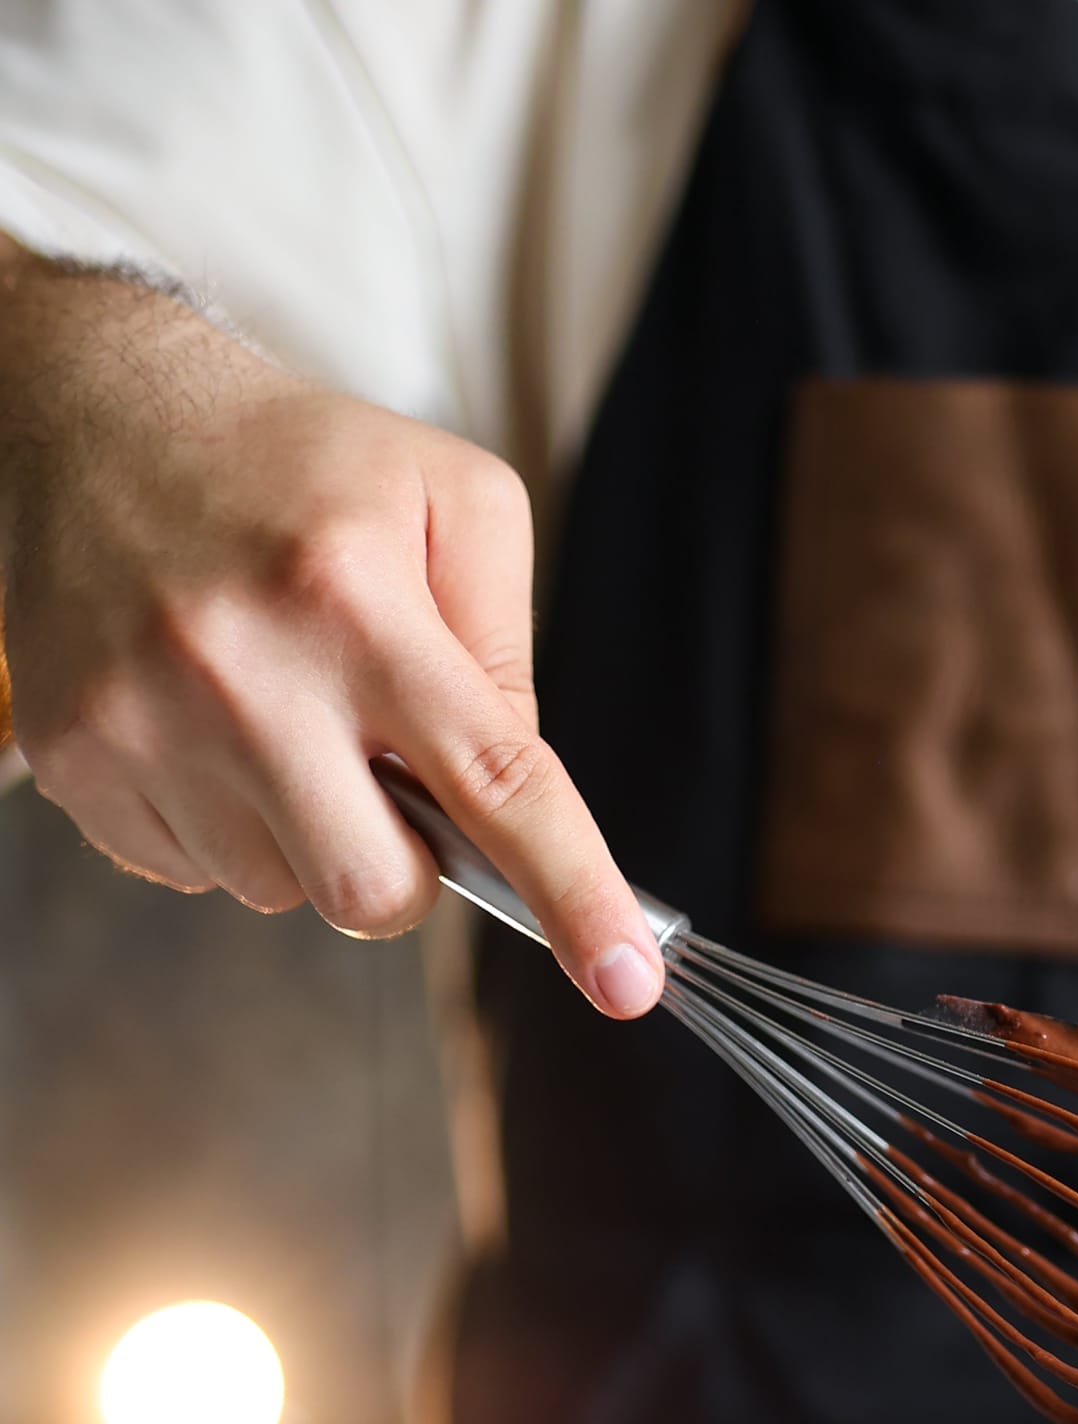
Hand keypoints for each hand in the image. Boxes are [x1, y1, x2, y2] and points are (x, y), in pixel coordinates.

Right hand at [0, 246, 659, 1014]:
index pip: (493, 781)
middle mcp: (243, 668)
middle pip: (374, 893)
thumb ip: (505, 651)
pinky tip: (206, 722)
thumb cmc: (297, 471)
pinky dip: (227, 824)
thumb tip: (511, 800)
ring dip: (307, 835)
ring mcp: (144, 722)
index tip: (627, 983)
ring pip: (281, 892)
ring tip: (273, 714)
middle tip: (382, 775)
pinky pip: (197, 874)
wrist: (93, 413)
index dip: (571, 892)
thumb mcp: (448, 503)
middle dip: (406, 868)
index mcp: (354, 597)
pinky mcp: (76, 760)